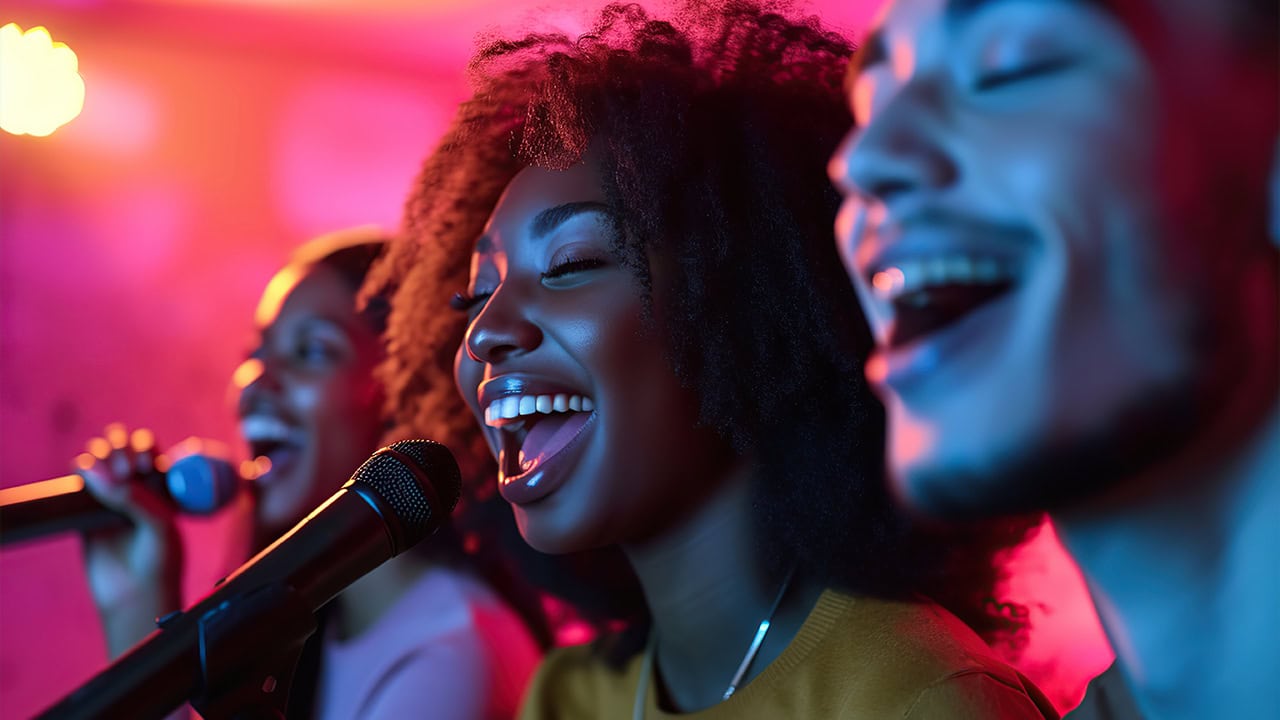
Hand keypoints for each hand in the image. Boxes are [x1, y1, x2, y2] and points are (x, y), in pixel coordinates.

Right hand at [76, 423, 183, 657]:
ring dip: (100, 455)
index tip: (142, 466)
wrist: (137, 596)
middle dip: (120, 448)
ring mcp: (112, 499)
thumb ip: (132, 497)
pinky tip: (86, 476)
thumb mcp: (157, 524)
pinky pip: (81, 481)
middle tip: (125, 470)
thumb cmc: (159, 560)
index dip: (143, 448)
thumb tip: (93, 471)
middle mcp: (138, 488)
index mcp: (163, 486)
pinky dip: (81, 470)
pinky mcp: (87, 512)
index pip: (150, 451)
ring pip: (100, 461)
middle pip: (123, 450)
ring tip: (104, 477)